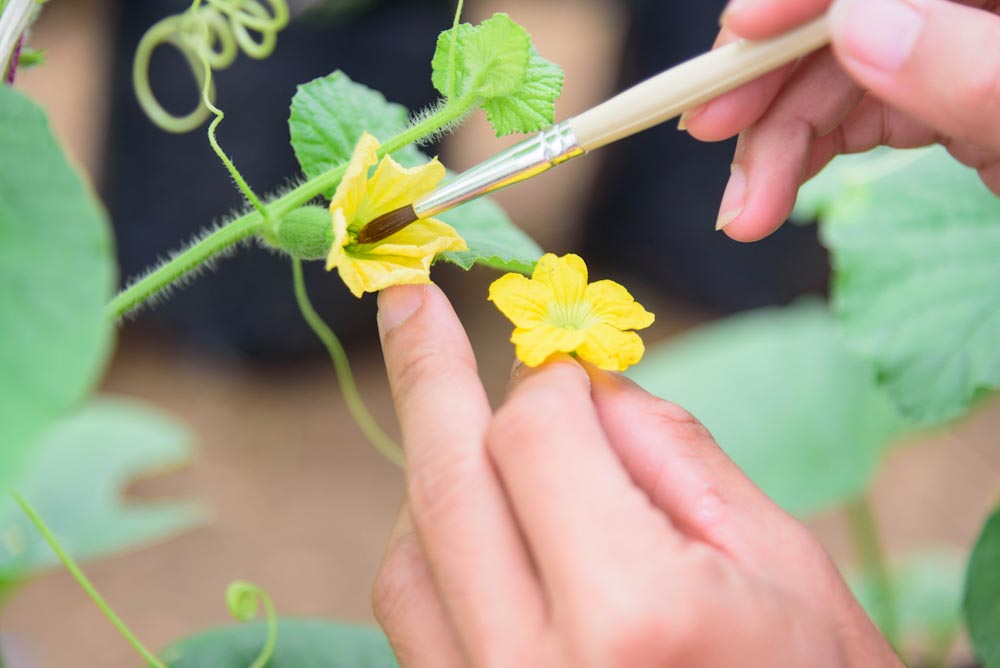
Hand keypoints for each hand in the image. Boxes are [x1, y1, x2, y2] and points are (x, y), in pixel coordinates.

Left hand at [370, 283, 899, 666]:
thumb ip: (671, 455)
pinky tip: (468, 516)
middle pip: (447, 482)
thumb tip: (581, 379)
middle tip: (407, 297)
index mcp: (634, 614)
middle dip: (425, 372)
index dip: (549, 376)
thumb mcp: (784, 565)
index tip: (564, 350)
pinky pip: (412, 618)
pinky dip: (428, 545)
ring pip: (409, 551)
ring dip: (432, 468)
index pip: (538, 437)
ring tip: (469, 424)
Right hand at [684, 0, 999, 240]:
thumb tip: (856, 23)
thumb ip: (967, 69)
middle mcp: (963, 12)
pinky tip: (768, 195)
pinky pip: (848, 113)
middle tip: (707, 130)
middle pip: (840, 23)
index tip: (743, 27)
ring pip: (831, 74)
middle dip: (769, 82)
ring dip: (772, 142)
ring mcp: (945, 54)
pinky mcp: (930, 98)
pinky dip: (800, 156)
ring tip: (743, 213)